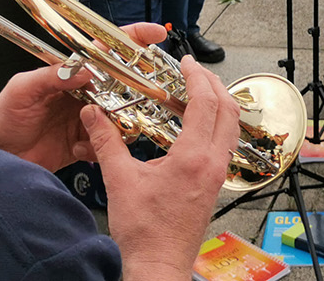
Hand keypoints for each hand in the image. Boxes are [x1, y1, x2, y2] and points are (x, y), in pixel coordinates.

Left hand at [0, 22, 166, 171]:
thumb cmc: (0, 119)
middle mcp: (82, 93)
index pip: (104, 49)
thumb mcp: (22, 89)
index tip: (154, 35)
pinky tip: (81, 149)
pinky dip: (99, 149)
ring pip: (120, 117)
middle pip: (121, 85)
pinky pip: (107, 145)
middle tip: (130, 103)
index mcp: (68, 73)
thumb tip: (83, 69)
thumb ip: (51, 77)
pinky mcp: (85, 143)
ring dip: (115, 126)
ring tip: (97, 132)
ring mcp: (86, 119)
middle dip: (132, 93)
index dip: (131, 39)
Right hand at [80, 55, 239, 280]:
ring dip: (219, 105)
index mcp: (193, 158)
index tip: (187, 63)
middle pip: (228, 111)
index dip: (197, 77)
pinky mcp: (214, 185)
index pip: (206, 103)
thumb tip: (93, 115)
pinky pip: (224, 145)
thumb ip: (106, 143)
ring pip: (231, 129)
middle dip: (214, 85)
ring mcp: (217, 175)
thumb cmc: (144, 232)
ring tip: (198, 92)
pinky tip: (197, 126)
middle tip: (196, 71)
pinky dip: (216, 126)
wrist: (158, 264)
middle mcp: (212, 164)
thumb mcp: (119, 181)